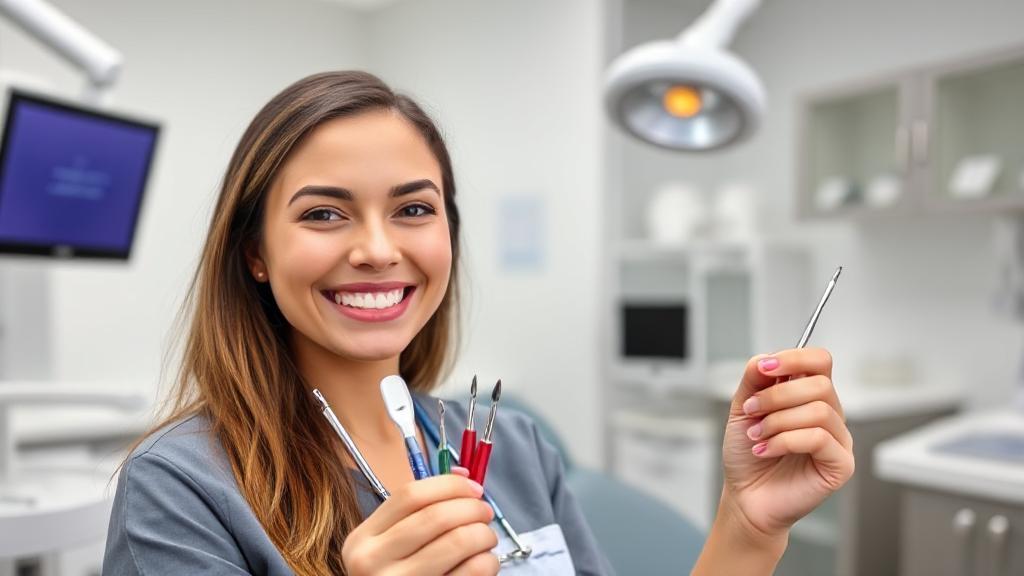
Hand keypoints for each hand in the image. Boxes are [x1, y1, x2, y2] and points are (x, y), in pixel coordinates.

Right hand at [342, 467, 499, 574]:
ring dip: (484, 534)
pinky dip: (488, 561)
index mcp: (362, 539)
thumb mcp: (390, 544)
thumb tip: (463, 476)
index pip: (410, 495)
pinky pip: (471, 572)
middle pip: (437, 517)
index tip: (474, 488)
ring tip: (487, 538)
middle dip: (472, 508)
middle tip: (485, 512)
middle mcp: (373, 563)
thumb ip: (420, 510)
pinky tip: (485, 562)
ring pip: (458, 542)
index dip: (450, 486)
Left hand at [720, 348, 854, 540]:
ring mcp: (838, 440)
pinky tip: (766, 451)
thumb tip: (766, 359)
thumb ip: (754, 380)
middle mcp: (829, 414)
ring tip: (757, 437)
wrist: (745, 496)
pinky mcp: (841, 465)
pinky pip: (819, 439)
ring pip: (818, 411)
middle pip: (819, 384)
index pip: (819, 361)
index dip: (794, 358)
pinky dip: (784, 441)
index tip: (765, 368)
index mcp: (809, 396)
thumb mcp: (743, 408)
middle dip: (776, 396)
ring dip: (777, 422)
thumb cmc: (747, 454)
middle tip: (752, 413)